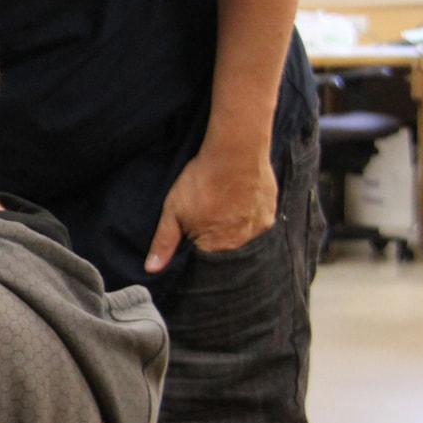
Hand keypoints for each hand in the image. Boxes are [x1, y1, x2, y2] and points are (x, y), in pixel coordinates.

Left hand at [145, 145, 277, 272]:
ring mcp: (258, 229)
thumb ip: (164, 242)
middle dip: (214, 236)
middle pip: (224, 248)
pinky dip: (247, 215)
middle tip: (209, 212)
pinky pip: (257, 222)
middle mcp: (241, 244)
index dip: (195, 245)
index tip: (193, 229)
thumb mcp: (173, 211)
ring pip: (242, 235)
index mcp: (216, 248)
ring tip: (223, 205)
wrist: (235, 152)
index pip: (204, 259)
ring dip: (232, 226)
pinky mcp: (270, 213)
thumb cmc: (201, 182)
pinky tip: (238, 201)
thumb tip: (152, 270)